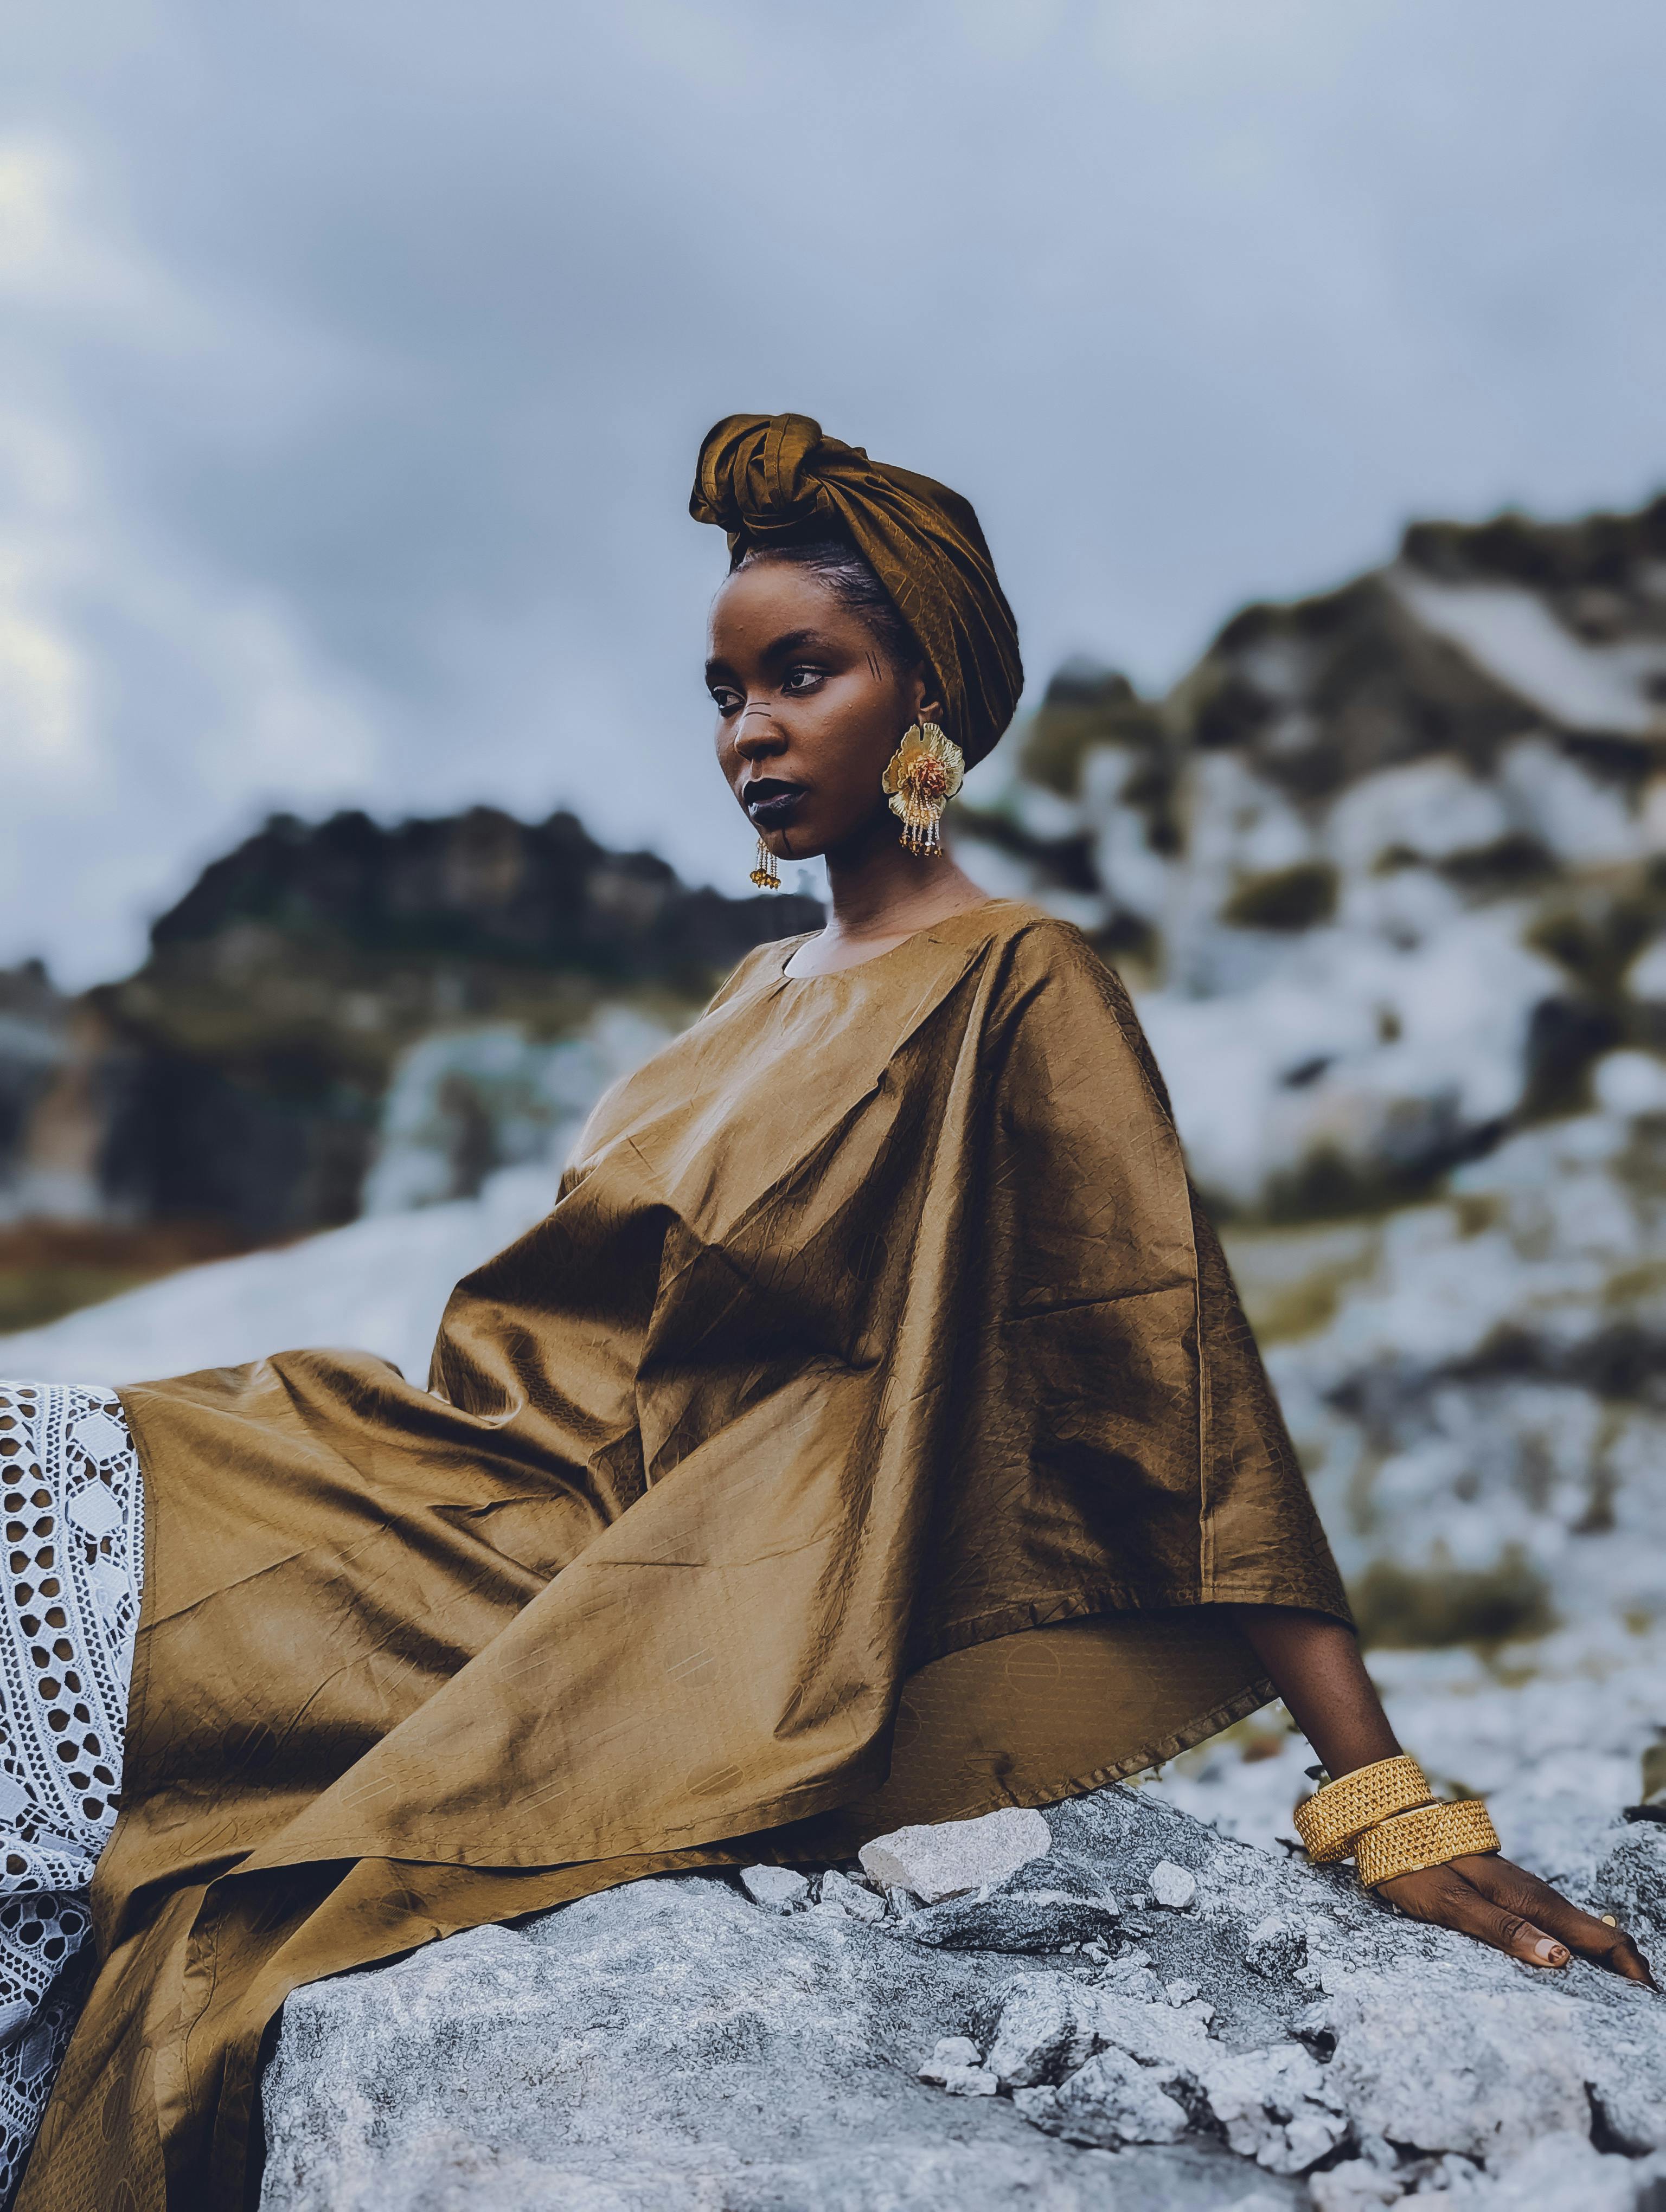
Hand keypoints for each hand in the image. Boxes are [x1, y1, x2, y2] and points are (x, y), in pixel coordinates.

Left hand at [1378, 1852, 1654, 1986]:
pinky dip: (1572, 1949)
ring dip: (1600, 1963)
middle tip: (1636, 2012)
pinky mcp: (1506, 1893)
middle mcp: (1535, 1896)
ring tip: (1613, 2003)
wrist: (1390, 1822)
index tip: (1648, 2003)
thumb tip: (1560, 1960)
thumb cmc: (1417, 1865)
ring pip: (1576, 1931)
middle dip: (1624, 1972)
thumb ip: (1504, 1930)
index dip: (1632, 1969)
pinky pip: (1552, 1925)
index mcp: (1531, 1901)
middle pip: (1596, 1937)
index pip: (1600, 1938)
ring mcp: (1522, 1892)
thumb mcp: (1453, 1903)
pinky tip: (1568, 1970)